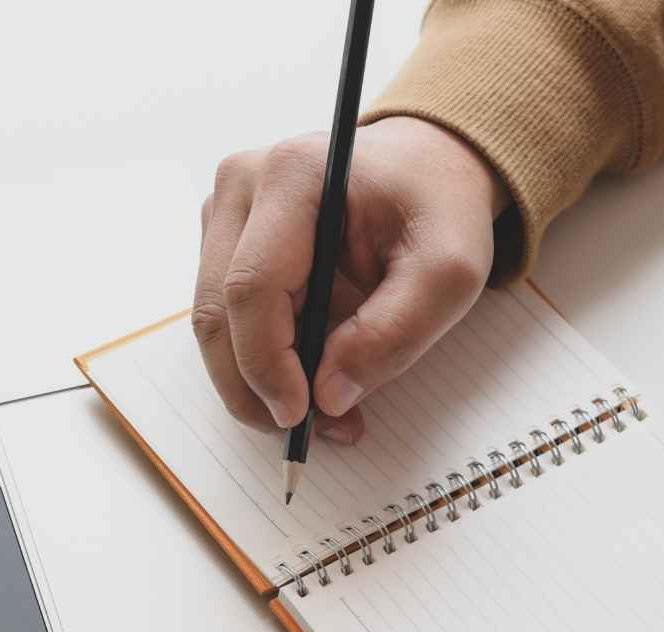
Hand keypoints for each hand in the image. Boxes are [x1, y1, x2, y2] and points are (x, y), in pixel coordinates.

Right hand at [193, 117, 507, 441]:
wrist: (427, 167)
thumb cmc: (438, 208)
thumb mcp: (449, 272)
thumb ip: (394, 333)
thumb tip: (329, 397)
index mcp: (293, 174)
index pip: (251, 286)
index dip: (267, 363)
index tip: (301, 416)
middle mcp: (242, 184)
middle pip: (217, 311)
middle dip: (254, 387)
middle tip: (307, 432)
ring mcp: (225, 210)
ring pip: (214, 321)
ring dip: (255, 382)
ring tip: (321, 413)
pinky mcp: (225, 238)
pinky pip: (226, 317)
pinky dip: (258, 361)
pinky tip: (307, 378)